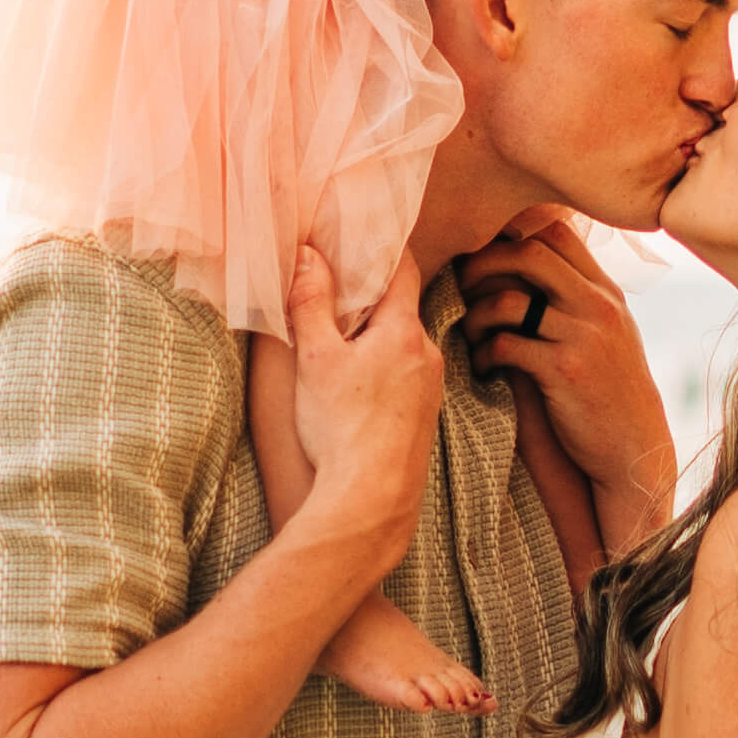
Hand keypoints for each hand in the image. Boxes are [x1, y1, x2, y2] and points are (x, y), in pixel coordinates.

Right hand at [282, 255, 444, 570]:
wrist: (371, 500)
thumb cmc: (341, 429)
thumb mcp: (315, 359)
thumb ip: (310, 303)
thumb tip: (306, 254)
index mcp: (404, 331)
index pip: (403, 270)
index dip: (383, 250)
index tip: (362, 237)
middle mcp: (427, 354)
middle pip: (401, 309)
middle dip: (372, 299)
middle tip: (337, 292)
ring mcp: (431, 388)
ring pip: (403, 345)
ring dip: (377, 338)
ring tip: (341, 345)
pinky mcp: (425, 417)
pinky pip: (406, 376)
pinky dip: (384, 369)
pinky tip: (358, 389)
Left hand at [456, 216, 673, 547]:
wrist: (635, 449)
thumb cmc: (610, 391)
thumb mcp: (607, 334)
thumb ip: (576, 299)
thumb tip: (524, 266)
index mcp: (605, 291)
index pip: (557, 231)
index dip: (512, 234)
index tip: (487, 256)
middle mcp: (598, 306)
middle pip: (529, 252)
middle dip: (484, 263)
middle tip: (463, 285)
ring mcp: (583, 337)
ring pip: (510, 300)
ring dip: (477, 314)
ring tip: (471, 333)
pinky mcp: (565, 372)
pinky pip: (505, 346)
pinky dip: (482, 354)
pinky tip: (481, 368)